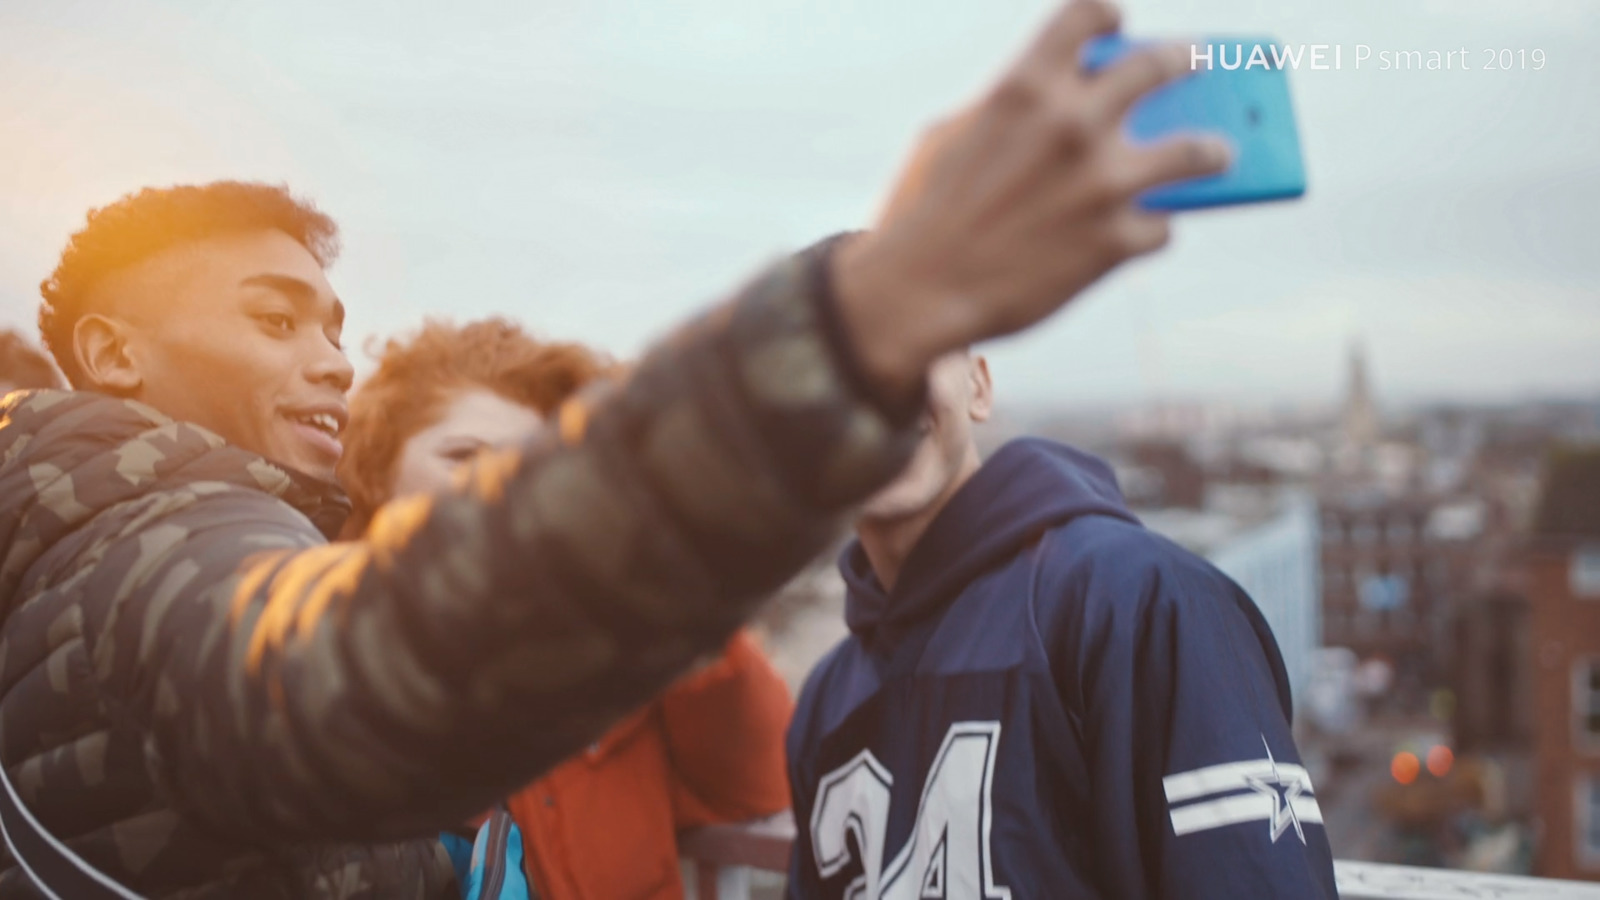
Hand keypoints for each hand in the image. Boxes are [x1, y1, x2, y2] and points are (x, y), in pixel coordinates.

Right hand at [833, 0, 1229, 397]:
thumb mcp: (953, 136)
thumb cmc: (925, 212)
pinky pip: (1161, 226)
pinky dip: (1151, 228)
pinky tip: (1144, 231)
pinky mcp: (1116, 242)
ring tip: (1221, 153)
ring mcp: (1103, 184)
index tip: (1118, 25)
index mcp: (1026, 86)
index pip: (1088, 13)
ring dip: (1213, 150)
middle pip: (1160, 65)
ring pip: (1197, 151)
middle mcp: (1074, 124)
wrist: (921, 292)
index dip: (1108, 16)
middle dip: (1184, 59)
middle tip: (1194, 62)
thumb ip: (1013, 109)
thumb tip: (1067, 104)